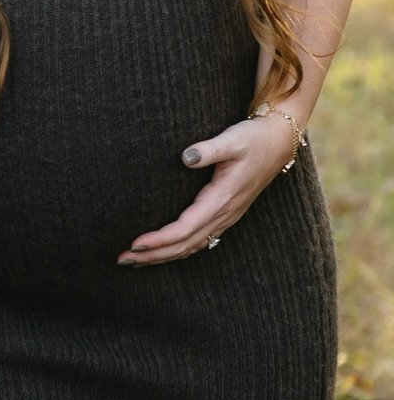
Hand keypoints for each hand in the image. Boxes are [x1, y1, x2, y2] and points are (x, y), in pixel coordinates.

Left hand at [119, 115, 300, 265]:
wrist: (278, 142)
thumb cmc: (253, 139)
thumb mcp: (232, 140)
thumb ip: (209, 149)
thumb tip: (186, 156)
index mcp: (221, 199)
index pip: (185, 228)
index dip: (159, 239)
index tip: (134, 244)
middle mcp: (223, 214)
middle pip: (184, 244)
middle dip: (153, 255)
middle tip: (121, 259)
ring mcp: (226, 217)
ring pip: (191, 246)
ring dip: (163, 255)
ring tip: (134, 260)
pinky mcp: (225, 214)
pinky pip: (199, 240)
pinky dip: (178, 250)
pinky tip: (163, 252)